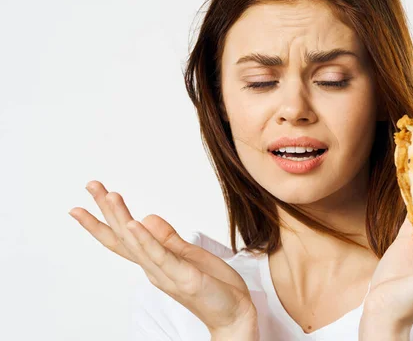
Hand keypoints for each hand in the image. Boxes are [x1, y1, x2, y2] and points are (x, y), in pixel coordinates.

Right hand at [69, 181, 257, 338]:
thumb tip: (147, 217)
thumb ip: (167, 238)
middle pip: (124, 237)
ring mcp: (167, 275)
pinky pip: (162, 257)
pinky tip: (135, 224)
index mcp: (156, 262)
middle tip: (91, 185)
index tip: (90, 196)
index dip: (106, 218)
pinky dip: (146, 240)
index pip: (124, 238)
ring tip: (109, 196)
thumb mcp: (189, 255)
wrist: (235, 315)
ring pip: (138, 244)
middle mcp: (154, 269)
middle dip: (106, 210)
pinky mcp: (184, 278)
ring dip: (122, 218)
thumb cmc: (214, 287)